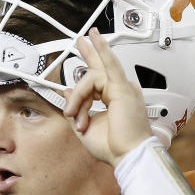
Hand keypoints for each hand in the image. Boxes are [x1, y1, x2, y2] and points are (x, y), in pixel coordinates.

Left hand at [62, 28, 152, 165]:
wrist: (127, 155)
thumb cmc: (113, 147)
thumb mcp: (85, 128)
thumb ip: (76, 108)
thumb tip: (67, 91)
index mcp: (115, 99)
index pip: (95, 83)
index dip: (80, 88)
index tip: (69, 99)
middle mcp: (120, 91)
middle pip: (98, 69)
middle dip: (89, 52)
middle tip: (80, 40)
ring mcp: (122, 87)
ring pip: (92, 77)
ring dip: (78, 96)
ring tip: (73, 113)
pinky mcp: (122, 88)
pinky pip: (109, 65)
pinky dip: (101, 51)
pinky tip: (95, 38)